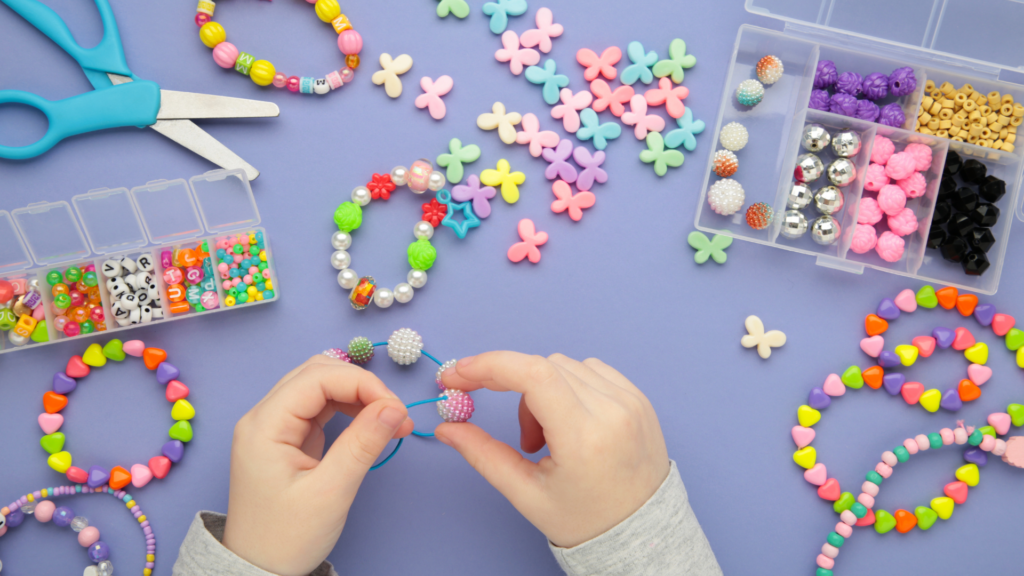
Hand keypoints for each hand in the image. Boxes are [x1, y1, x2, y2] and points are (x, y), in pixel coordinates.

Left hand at [222, 355, 413, 575]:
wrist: (259, 570)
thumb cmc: (286, 538)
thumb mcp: (330, 493)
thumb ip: (362, 445)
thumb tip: (394, 407)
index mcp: (263, 426)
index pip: (317, 378)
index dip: (362, 383)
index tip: (396, 409)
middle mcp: (264, 417)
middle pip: (317, 373)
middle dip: (361, 385)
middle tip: (395, 414)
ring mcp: (274, 426)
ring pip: (320, 386)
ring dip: (358, 395)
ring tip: (390, 420)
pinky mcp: (287, 437)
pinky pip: (321, 406)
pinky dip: (350, 409)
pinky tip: (372, 423)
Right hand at [435, 352, 668, 547]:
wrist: (642, 533)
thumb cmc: (586, 520)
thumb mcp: (527, 494)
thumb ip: (482, 455)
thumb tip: (445, 428)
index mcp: (585, 438)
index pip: (533, 375)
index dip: (489, 366)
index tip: (458, 375)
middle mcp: (613, 411)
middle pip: (543, 367)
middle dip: (513, 389)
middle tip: (517, 436)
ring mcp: (631, 401)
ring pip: (565, 365)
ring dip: (542, 391)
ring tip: (550, 440)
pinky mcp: (639, 397)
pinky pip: (590, 369)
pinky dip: (568, 386)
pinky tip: (569, 422)